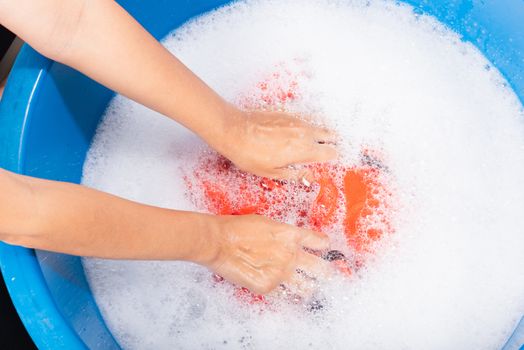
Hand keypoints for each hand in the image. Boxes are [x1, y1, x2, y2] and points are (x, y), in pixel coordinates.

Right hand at [202, 214, 329, 293]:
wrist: (218, 241)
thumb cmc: (237, 229)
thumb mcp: (267, 223)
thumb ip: (283, 235)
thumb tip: (289, 242)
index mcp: (291, 235)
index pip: (320, 242)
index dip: (325, 247)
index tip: (325, 249)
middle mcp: (291, 254)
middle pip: (322, 269)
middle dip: (325, 273)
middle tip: (325, 276)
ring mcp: (281, 273)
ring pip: (307, 288)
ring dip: (308, 288)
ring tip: (307, 289)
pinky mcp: (268, 287)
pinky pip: (284, 296)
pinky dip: (284, 294)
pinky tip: (283, 291)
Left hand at [212, 108, 337, 180]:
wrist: (235, 131)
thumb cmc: (250, 154)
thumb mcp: (272, 172)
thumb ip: (295, 174)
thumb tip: (309, 177)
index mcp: (303, 151)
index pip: (330, 152)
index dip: (331, 156)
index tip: (328, 160)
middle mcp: (304, 133)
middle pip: (328, 135)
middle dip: (329, 142)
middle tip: (325, 149)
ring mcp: (296, 121)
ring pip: (316, 126)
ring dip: (317, 134)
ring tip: (312, 142)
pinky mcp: (286, 114)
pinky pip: (303, 120)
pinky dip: (305, 126)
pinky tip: (296, 133)